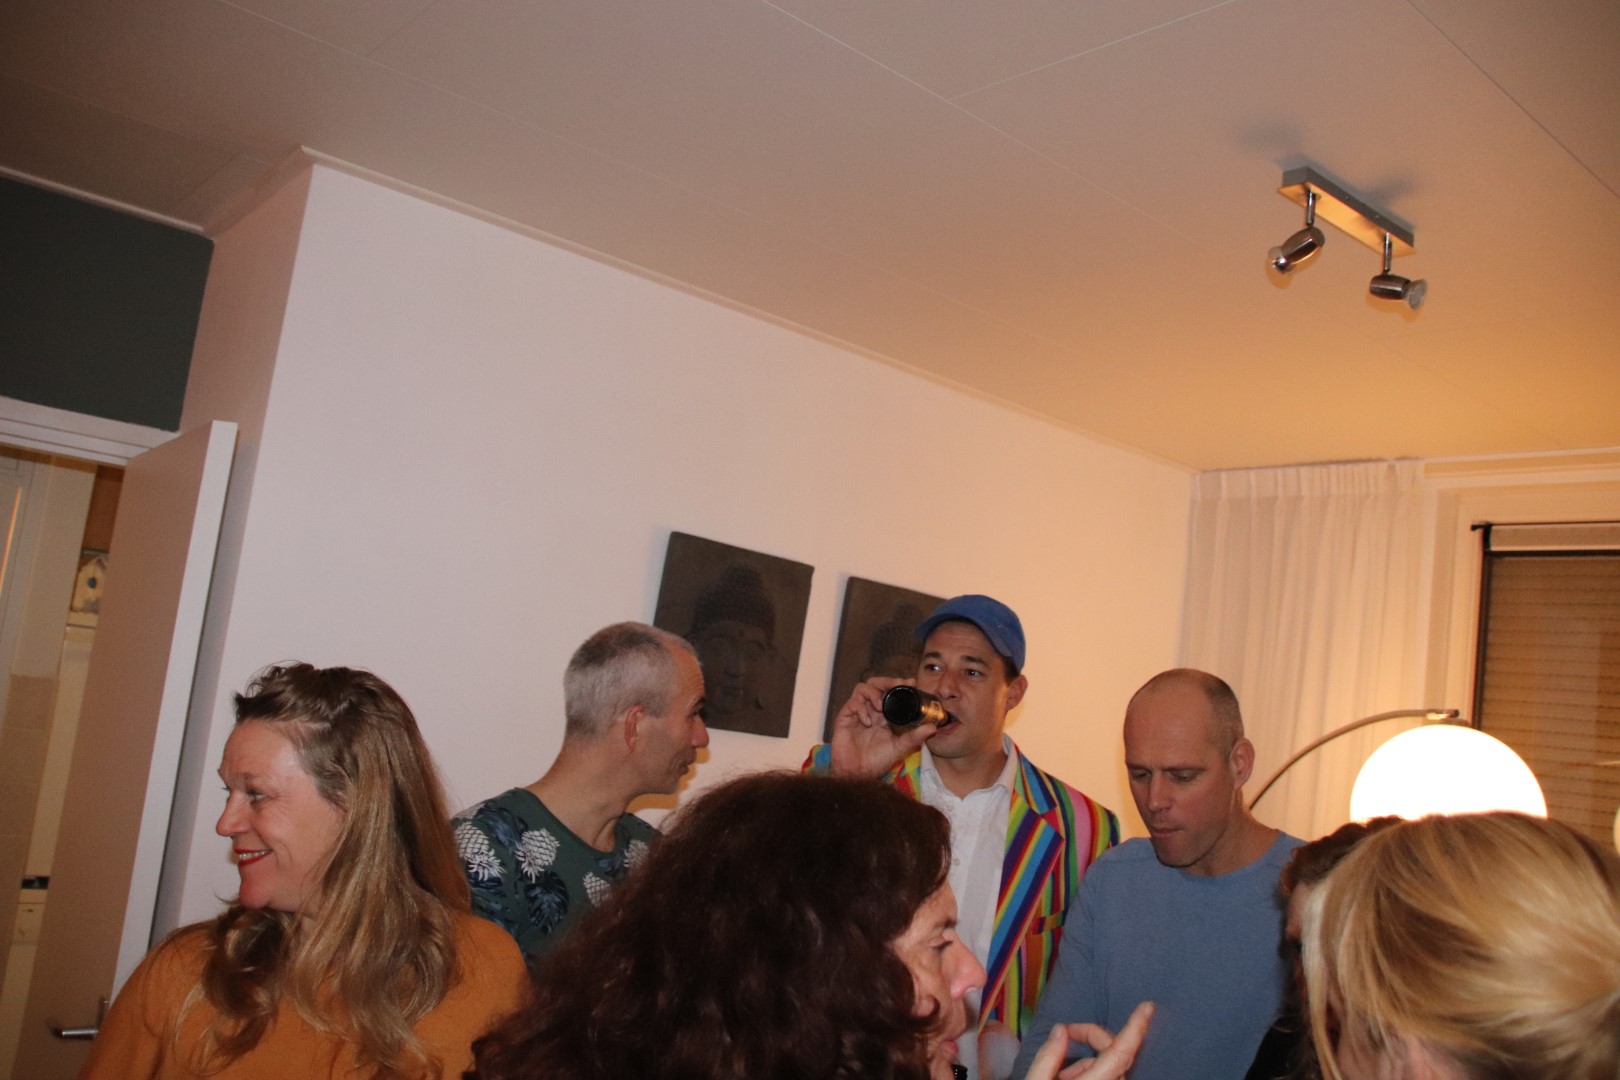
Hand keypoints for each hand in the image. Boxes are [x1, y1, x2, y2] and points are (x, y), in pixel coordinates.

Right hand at [828, 677, 935, 778]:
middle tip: (898, 684)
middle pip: (876, 684)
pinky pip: (852, 703)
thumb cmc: (877, 762)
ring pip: (862, 688)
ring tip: (880, 705)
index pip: (891, 692)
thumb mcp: (900, 748)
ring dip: (873, 692)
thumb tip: (933, 728)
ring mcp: (857, 713)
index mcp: (884, 715)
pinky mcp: (845, 717)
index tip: (912, 682)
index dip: (899, 685)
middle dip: (887, 681)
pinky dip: (861, 708)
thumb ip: (915, 737)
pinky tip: (868, 721)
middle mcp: (871, 711)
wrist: (858, 773)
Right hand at [1022, 1001, 1153, 1079]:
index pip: (1121, 1052)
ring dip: (1085, 1063)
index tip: (1147, 1007)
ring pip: (1107, 1069)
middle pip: (1113, 1055)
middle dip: (1092, 1038)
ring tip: (1058, 1075)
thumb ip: (1048, 1058)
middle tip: (1066, 1031)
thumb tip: (1060, 1031)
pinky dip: (1087, 1075)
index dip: (1136, 1028)